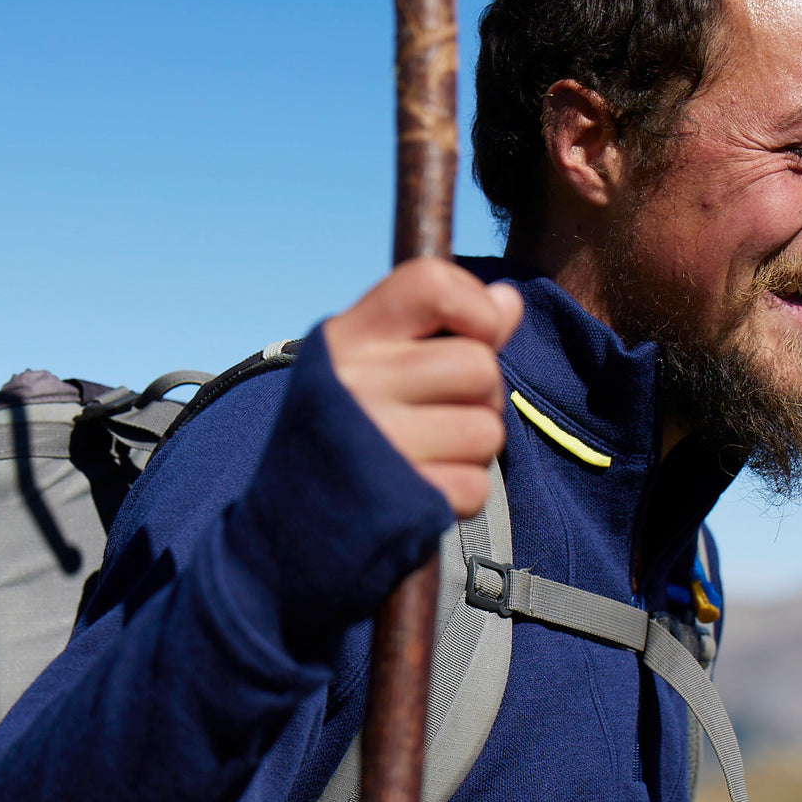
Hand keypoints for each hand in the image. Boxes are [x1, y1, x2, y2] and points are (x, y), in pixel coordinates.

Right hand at [324, 258, 521, 517]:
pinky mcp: (399, 501)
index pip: (432, 285)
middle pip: (479, 367)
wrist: (292, 516)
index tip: (469, 335)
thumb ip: (444, 327)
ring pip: (487, 430)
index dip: (474, 307)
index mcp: (348, 338)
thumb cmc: (349, 425)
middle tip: (447, 410)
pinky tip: (426, 488)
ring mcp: (377, 443)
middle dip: (482, 394)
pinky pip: (475, 486)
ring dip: (474, 447)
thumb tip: (509, 302)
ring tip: (433, 451)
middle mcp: (355, 383)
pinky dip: (461, 493)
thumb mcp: (375, 361)